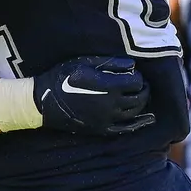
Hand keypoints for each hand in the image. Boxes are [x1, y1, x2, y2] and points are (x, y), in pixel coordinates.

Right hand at [33, 55, 155, 133]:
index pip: (137, 82)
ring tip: (141, 96)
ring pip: (135, 113)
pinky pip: (125, 128)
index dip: (139, 77)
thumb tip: (133, 65)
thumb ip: (111, 63)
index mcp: (109, 86)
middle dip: (144, 90)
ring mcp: (107, 119)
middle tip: (142, 84)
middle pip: (140, 98)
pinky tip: (146, 120)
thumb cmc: (62, 77)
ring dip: (142, 104)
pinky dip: (138, 124)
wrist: (43, 101)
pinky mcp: (101, 128)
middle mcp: (112, 105)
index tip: (135, 74)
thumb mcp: (85, 62)